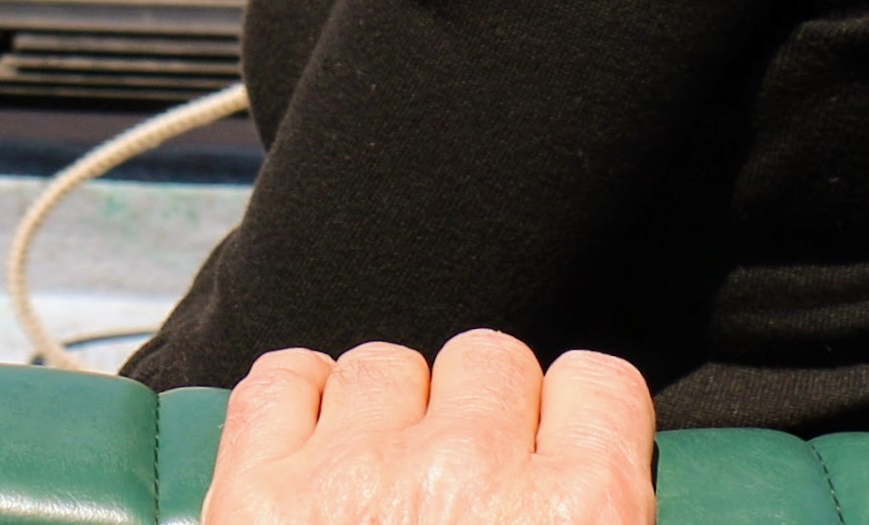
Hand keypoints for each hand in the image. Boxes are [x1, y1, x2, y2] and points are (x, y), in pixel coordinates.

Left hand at [206, 330, 655, 524]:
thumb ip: (609, 507)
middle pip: (487, 359)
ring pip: (385, 365)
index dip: (581, 422)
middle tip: (469, 492)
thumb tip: (612, 479)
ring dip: (388, 416)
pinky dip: (296, 411)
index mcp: (577, 516)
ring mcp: (354, 475)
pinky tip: (311, 460)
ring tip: (387, 494)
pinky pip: (282, 378)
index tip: (562, 457)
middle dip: (481, 415)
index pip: (599, 381)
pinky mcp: (256, 491)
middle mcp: (467, 475)